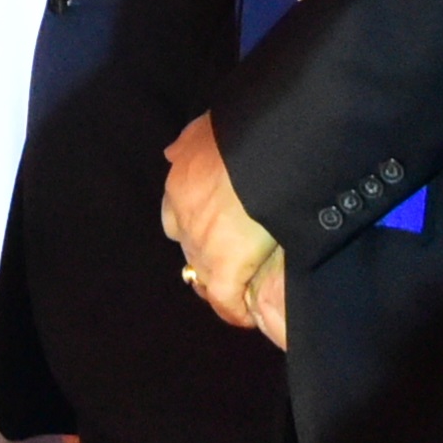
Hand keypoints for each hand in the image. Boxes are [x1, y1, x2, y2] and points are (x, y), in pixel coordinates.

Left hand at [160, 114, 284, 339]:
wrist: (270, 145)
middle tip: (230, 265)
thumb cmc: (248, 129)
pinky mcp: (226, 266)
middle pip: (189, 248)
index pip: (176, 216)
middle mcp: (182, 215)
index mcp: (180, 181)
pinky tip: (250, 316)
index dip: (196, 227)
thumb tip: (172, 153)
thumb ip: (192, 141)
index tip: (212, 234)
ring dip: (221, 285)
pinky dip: (236, 309)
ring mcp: (202, 244)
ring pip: (204, 276)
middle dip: (206, 257)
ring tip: (242, 294)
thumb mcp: (211, 126)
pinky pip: (227, 299)